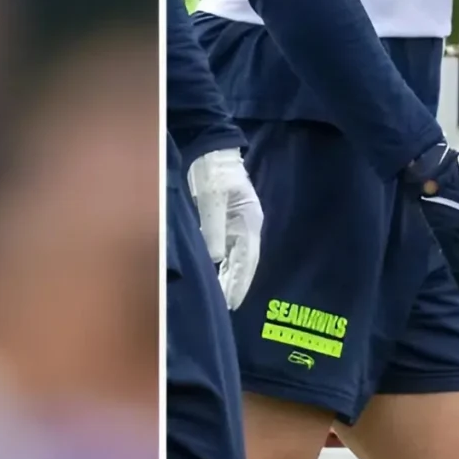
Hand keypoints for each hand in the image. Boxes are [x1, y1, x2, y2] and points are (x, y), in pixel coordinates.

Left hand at [185, 147, 264, 310]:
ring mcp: (238, 225)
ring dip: (229, 279)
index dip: (239, 284)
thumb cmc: (211, 171)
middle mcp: (247, 227)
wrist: (210, 149)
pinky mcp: (227, 222)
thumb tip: (215, 258)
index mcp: (248, 222)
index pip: (245, 262)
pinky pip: (227, 250)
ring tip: (222, 301)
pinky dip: (223, 266)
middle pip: (243, 264)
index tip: (232, 304)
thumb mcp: (211, 199)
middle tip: (226, 310)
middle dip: (235, 286)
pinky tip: (217, 277)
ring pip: (236, 259)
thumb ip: (213, 229)